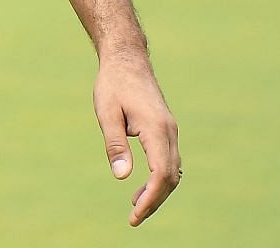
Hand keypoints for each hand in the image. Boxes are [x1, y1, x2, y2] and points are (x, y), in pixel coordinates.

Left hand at [94, 55, 180, 226]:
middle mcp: (169, 131)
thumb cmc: (113, 84)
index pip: (161, 173)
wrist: (127, 59)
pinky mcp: (166, 129)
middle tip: (133, 218)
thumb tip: (121, 177)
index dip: (151, 198)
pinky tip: (142, 188)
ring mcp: (170, 130)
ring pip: (173, 171)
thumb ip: (114, 145)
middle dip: (155, 201)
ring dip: (158, 191)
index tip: (135, 215)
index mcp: (156, 128)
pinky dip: (160, 179)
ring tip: (135, 207)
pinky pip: (169, 161)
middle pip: (171, 177)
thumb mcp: (107, 113)